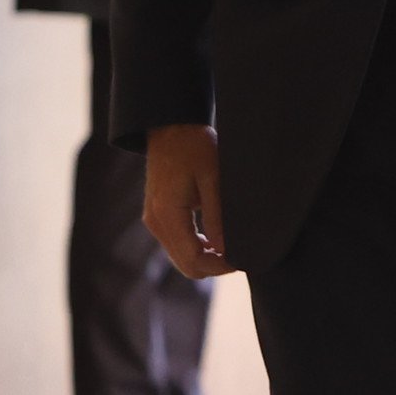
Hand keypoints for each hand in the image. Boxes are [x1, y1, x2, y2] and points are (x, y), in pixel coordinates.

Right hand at [142, 123, 230, 279]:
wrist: (171, 127)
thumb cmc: (194, 146)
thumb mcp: (213, 178)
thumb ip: (218, 217)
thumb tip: (226, 250)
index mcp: (168, 213)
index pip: (194, 259)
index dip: (219, 267)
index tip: (241, 260)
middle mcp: (156, 222)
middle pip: (186, 265)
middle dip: (214, 267)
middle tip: (239, 255)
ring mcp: (154, 220)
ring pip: (181, 258)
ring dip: (206, 258)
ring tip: (230, 247)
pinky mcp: (157, 217)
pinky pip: (177, 245)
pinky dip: (196, 248)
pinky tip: (215, 238)